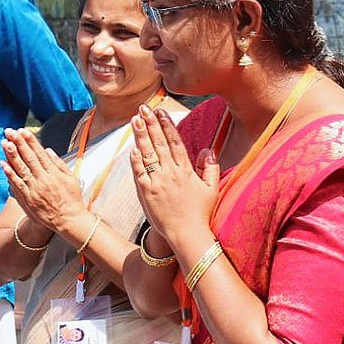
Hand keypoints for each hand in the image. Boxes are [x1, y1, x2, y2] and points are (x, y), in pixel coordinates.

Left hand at [0, 128, 85, 236]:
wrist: (69, 220)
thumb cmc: (72, 199)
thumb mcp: (71, 178)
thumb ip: (59, 164)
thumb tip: (48, 150)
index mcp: (54, 173)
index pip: (39, 153)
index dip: (30, 141)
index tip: (22, 131)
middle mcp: (43, 179)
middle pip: (29, 158)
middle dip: (18, 143)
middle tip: (9, 131)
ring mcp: (35, 189)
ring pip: (21, 169)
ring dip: (12, 155)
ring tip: (4, 143)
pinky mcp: (29, 200)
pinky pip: (17, 185)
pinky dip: (10, 174)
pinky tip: (3, 164)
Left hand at [129, 106, 218, 245]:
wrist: (188, 235)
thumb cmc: (200, 214)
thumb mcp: (211, 189)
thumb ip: (211, 168)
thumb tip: (208, 149)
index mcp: (186, 170)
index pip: (175, 142)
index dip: (167, 125)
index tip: (161, 111)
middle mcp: (171, 173)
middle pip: (160, 143)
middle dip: (151, 123)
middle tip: (144, 108)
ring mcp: (158, 182)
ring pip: (148, 154)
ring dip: (141, 136)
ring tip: (135, 119)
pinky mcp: (147, 193)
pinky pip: (139, 173)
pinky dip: (135, 160)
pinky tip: (132, 147)